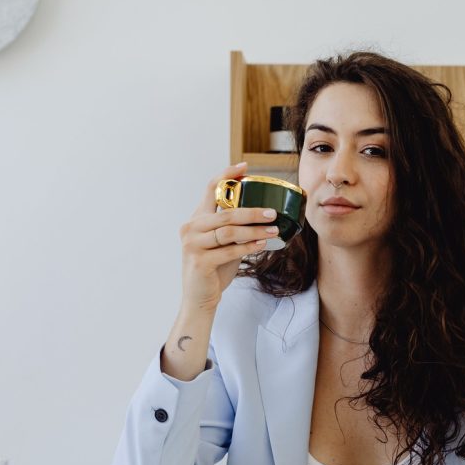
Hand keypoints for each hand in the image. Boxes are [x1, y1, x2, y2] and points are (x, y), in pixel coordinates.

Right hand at [179, 162, 280, 314]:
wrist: (199, 298)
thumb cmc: (214, 269)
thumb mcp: (223, 243)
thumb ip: (234, 228)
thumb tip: (264, 213)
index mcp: (196, 219)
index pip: (209, 189)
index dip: (227, 175)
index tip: (245, 166)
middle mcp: (190, 228)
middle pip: (225, 212)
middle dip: (252, 211)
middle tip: (273, 212)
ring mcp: (192, 245)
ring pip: (229, 231)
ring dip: (254, 230)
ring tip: (274, 230)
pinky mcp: (199, 261)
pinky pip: (229, 251)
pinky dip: (248, 247)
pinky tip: (262, 245)